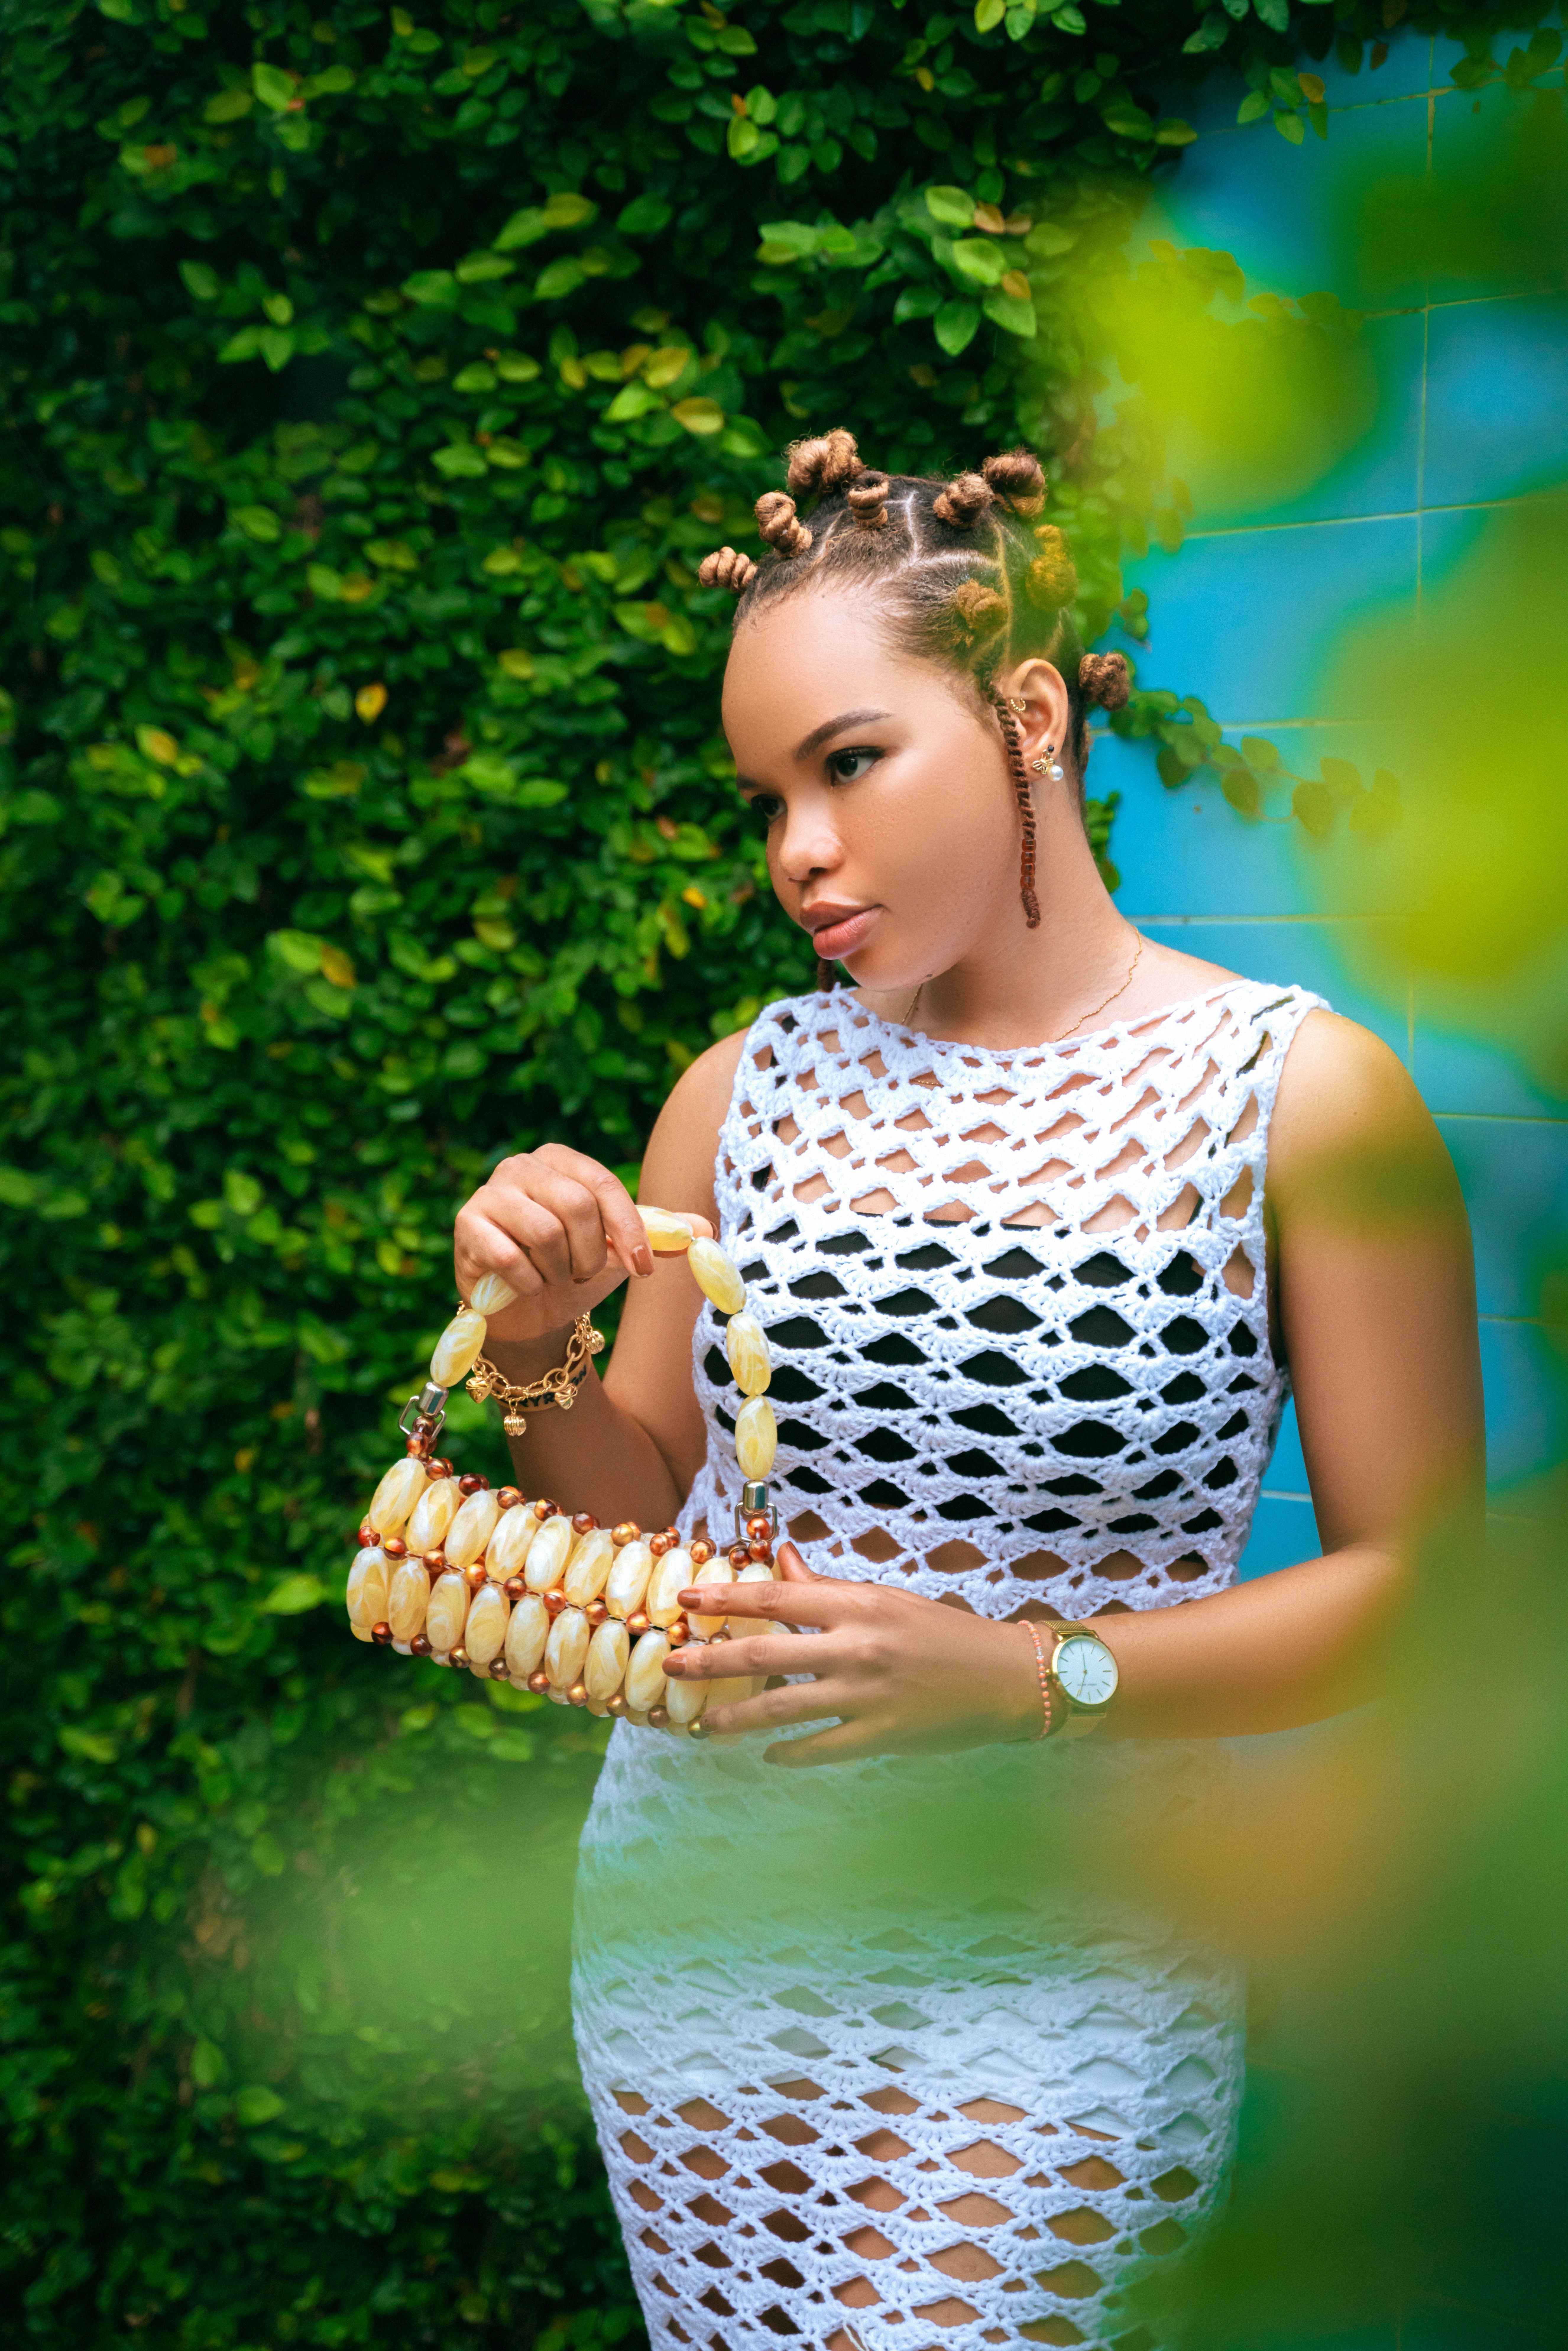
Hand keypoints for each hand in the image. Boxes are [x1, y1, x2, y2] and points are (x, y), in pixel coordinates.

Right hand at [453, 1143, 712, 1345]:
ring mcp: (489, 1194)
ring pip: (545, 1233)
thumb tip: (707, 1231)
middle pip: (576, 1206)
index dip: (629, 1229)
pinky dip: (530, 1284)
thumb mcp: (622, 1251)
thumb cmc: (574, 1269)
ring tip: (554, 1277)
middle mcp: (521, 1166)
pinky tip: (526, 1287)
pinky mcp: (467, 1227)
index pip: (603, 1184)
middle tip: (584, 1274)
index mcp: (561, 1159)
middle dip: (590, 1254)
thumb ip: (659, 1235)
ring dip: (560, 1270)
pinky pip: (511, 1258)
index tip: (643, 1270)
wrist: (528, 1312)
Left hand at [667, 1543, 1043, 1762]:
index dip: (726, 1600)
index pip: (776, 1599)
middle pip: (764, 1653)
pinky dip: (788, 1753)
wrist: (1005, 1678)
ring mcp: (866, 1695)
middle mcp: (856, 1647)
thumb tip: (780, 1559)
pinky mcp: (880, 1736)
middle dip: (710, 1661)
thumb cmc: (944, 1633)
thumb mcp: (885, 1599)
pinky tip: (767, 1756)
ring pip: (782, 1707)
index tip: (685, 1602)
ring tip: (703, 1725)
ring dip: (736, 1716)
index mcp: (857, 1606)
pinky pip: (819, 1748)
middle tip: (672, 1666)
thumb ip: (826, 1587)